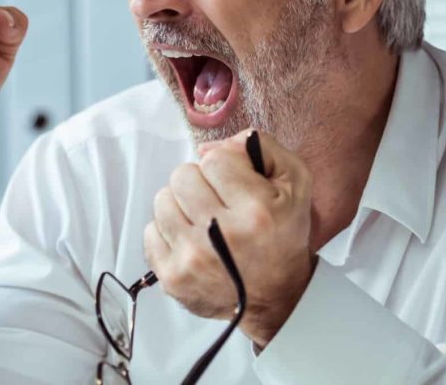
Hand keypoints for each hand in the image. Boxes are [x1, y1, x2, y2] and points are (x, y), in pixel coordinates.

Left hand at [144, 129, 314, 346]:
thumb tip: (206, 147)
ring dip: (181, 205)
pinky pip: (150, 231)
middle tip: (218, 201)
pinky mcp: (173, 277)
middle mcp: (221, 234)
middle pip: (182, 175)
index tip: (236, 184)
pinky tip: (191, 240)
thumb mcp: (295, 182)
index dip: (226, 166)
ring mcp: (193, 258)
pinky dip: (168, 232)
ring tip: (203, 220)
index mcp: (255, 209)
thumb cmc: (283, 235)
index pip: (214, 159)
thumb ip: (261, 147)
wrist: (275, 298)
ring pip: (163, 200)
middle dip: (200, 183)